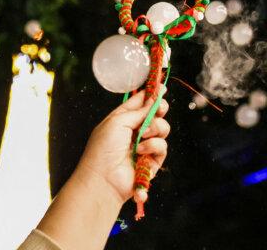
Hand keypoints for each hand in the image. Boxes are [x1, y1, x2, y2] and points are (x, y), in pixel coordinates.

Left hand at [74, 90, 170, 205]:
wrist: (103, 179)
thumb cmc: (103, 149)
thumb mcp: (118, 121)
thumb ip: (139, 110)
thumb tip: (153, 98)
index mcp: (123, 119)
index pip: (140, 102)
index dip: (151, 94)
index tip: (162, 87)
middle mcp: (134, 131)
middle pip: (155, 114)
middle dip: (159, 108)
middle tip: (159, 108)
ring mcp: (144, 146)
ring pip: (162, 128)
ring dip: (154, 129)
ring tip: (141, 137)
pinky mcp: (152, 161)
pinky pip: (162, 147)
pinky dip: (153, 146)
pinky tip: (141, 151)